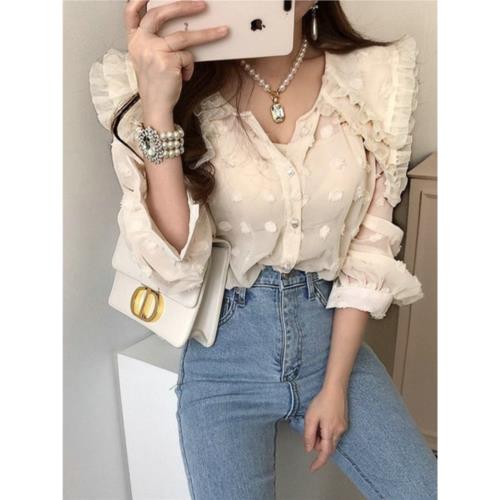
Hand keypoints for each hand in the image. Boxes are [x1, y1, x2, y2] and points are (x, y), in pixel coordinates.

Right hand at [124, 0, 229, 117]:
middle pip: (161, 14)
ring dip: (206, 34)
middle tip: (202, 5)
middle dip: (184, 6)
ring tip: (222, 31)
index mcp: (134, 40)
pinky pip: (188, 56)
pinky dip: (190, 66)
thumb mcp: (149, 58)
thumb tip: (181, 26)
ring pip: (184, 37)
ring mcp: (153, 51)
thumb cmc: (155, 83)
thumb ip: (157, 41)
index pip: (131, 13)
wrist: (155, 106)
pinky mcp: (167, 62)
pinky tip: (184, 76)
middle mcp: (141, 43)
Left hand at [303, 385, 348, 472]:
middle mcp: (339, 432)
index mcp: (330, 431)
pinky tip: (323, 419)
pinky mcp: (344, 422)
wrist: (335, 389)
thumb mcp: (311, 417)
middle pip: (327, 447)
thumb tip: (309, 448)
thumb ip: (309, 435)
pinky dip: (327, 431)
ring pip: (331, 440)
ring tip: (317, 421)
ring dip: (322, 436)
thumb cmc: (322, 401)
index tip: (312, 468)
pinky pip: (334, 433)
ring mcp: (343, 427)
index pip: (325, 453)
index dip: (318, 462)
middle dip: (318, 444)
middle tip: (311, 430)